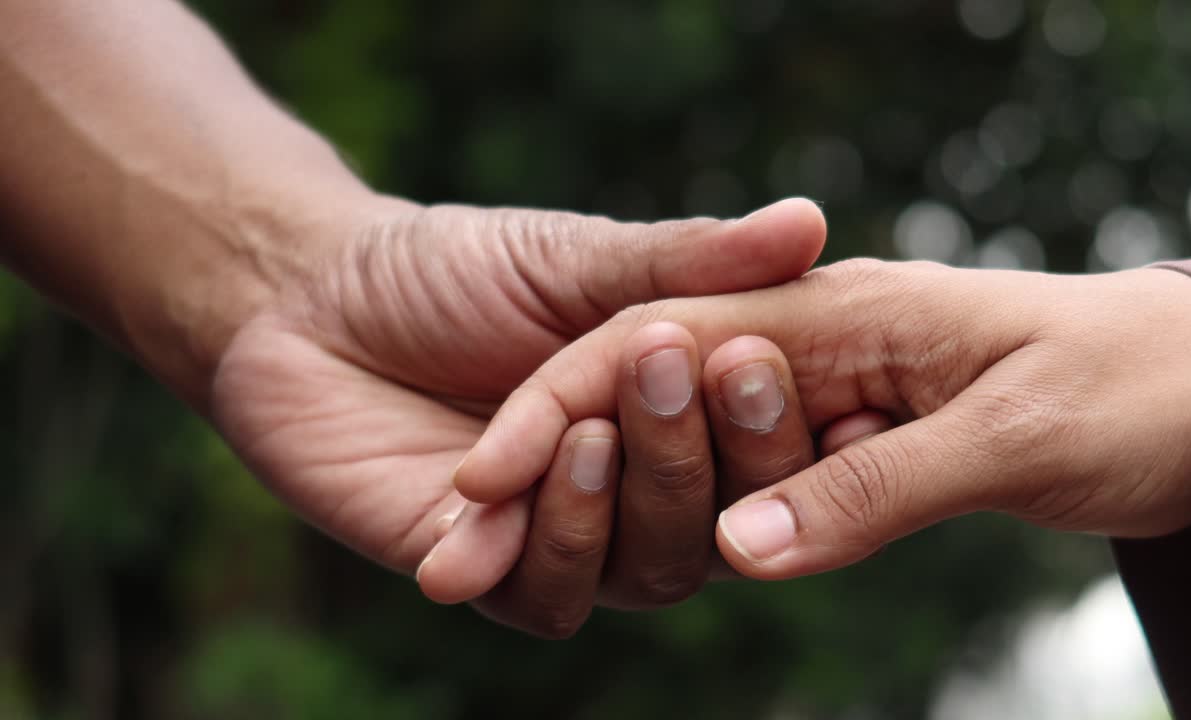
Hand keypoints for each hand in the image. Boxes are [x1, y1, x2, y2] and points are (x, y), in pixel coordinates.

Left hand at [209, 195, 825, 592]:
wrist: (314, 300)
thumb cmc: (455, 269)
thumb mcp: (578, 257)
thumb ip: (687, 260)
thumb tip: (811, 224)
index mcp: (676, 423)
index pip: (762, 455)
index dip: (774, 424)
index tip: (762, 357)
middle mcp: (637, 495)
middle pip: (714, 525)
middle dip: (693, 454)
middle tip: (672, 368)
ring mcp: (565, 540)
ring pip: (644, 573)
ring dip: (626, 502)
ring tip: (589, 429)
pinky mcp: (485, 574)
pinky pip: (545, 596)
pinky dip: (539, 544)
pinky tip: (501, 486)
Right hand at [455, 260, 1190, 580]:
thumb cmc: (1129, 383)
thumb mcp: (1011, 434)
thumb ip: (871, 487)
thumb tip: (738, 559)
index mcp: (827, 313)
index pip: (643, 351)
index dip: (549, 419)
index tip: (469, 495)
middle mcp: (804, 354)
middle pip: (640, 405)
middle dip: (545, 473)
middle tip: (456, 553)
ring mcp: (817, 404)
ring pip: (684, 458)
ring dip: (605, 507)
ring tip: (509, 553)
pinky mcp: (846, 452)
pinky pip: (750, 494)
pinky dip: (708, 528)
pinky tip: (660, 564)